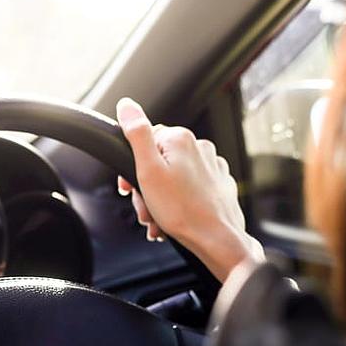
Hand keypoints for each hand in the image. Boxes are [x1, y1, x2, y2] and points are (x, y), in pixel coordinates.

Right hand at [116, 97, 262, 281]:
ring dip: (159, 200)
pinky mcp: (218, 185)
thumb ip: (136, 134)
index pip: (144, 142)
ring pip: (173, 178)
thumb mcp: (148, 170)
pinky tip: (173, 220)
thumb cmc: (183, 210)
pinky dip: (178, 203)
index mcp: (181, 139)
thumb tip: (126, 105)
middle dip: (146, 189)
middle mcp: (200, 148)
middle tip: (145, 209)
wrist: (217, 240)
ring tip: (157, 220)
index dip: (132, 167)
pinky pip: (190, 190)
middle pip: (158, 162)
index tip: (130, 188)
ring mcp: (212, 166)